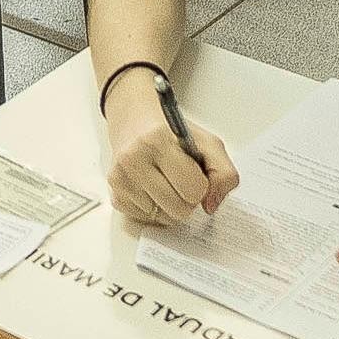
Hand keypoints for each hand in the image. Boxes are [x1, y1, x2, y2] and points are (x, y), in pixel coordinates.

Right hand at [103, 77, 239, 225]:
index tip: (194, 173)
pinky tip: (151, 189)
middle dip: (187, 200)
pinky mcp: (114, 191)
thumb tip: (210, 205)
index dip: (201, 185)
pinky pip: (145, 219)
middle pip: (179, 210)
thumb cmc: (171, 133)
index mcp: (158, 141)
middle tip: (181, 181)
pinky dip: (153, 209)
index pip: (194, 190)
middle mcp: (133, 158)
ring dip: (170, 206)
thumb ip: (224, 173)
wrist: (134, 120)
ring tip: (166, 183)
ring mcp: (120, 177)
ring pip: (162, 218)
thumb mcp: (207, 143)